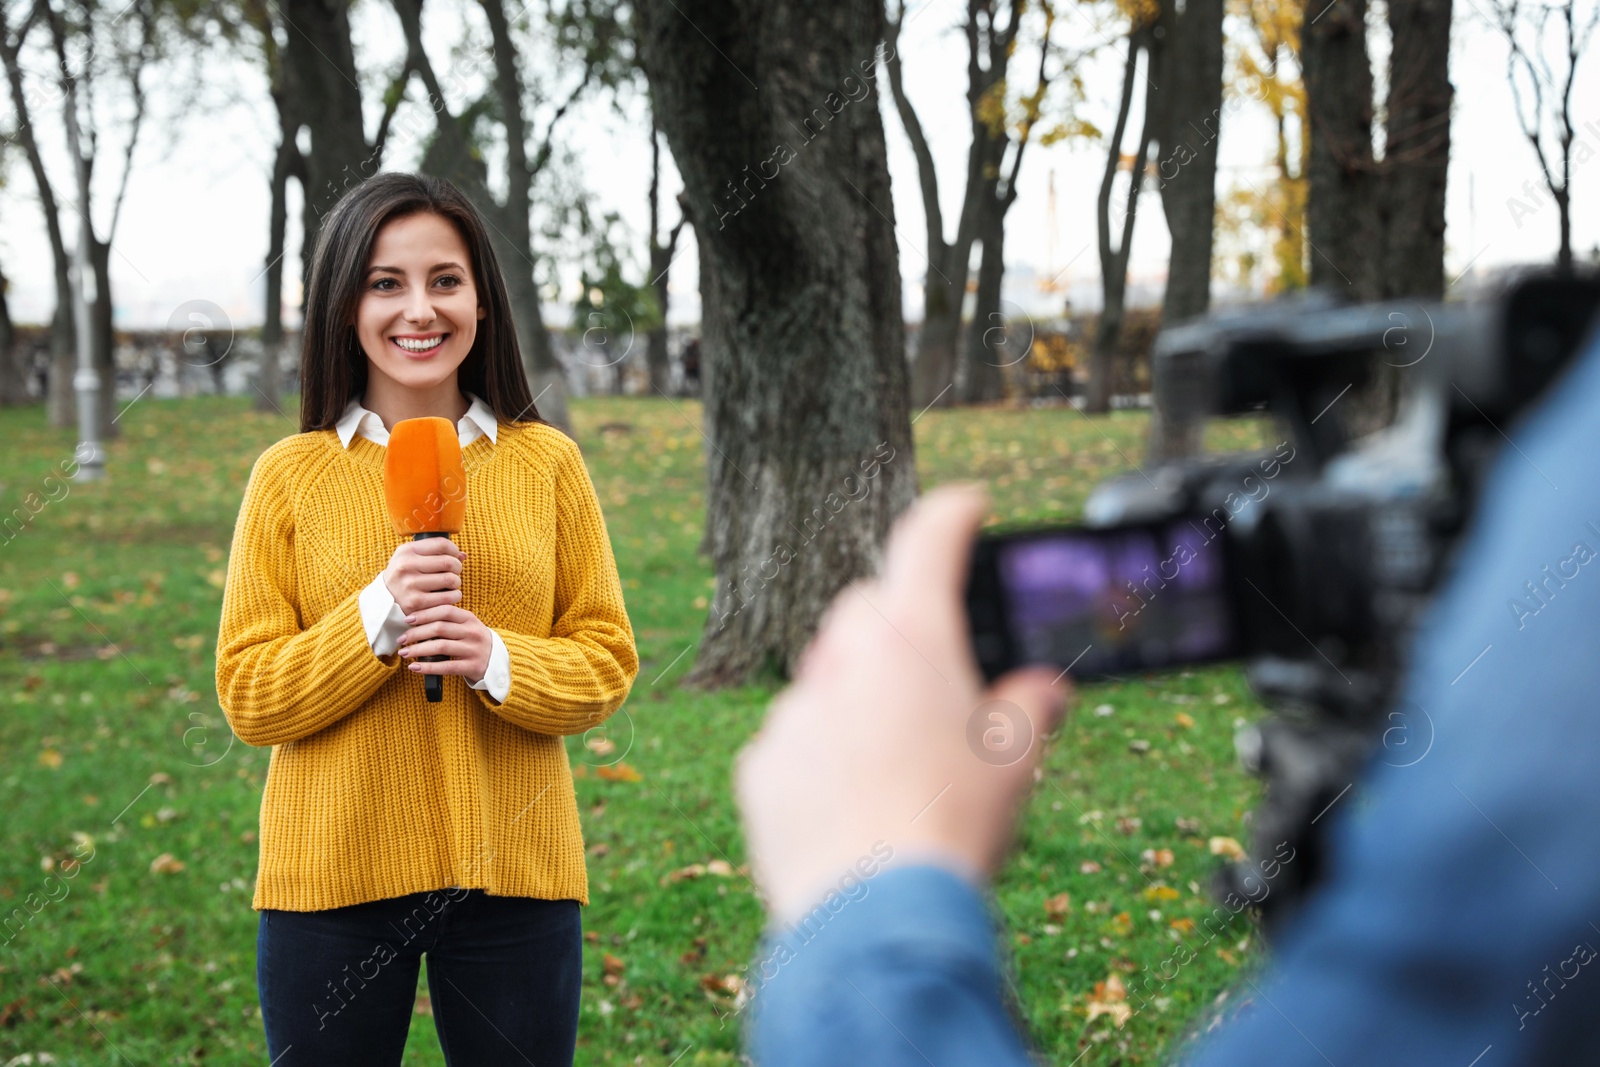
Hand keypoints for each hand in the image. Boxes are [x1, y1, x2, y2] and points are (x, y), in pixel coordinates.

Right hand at [382, 537, 463, 616]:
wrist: (385, 600)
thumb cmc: (405, 576)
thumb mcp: (412, 559)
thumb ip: (436, 554)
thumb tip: (463, 555)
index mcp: (406, 551)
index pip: (441, 544)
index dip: (454, 550)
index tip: (454, 556)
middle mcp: (406, 566)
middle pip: (449, 562)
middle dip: (457, 567)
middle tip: (454, 572)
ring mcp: (410, 585)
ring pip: (451, 580)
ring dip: (457, 583)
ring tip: (451, 585)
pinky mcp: (416, 602)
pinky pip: (448, 597)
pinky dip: (454, 596)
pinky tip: (449, 596)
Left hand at [398, 604, 493, 682]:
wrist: (497, 660)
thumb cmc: (473, 641)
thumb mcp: (466, 626)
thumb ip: (447, 621)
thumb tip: (415, 620)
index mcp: (469, 619)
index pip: (445, 611)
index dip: (424, 614)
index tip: (407, 620)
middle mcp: (472, 632)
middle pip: (440, 628)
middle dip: (416, 633)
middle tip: (401, 639)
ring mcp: (473, 649)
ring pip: (441, 647)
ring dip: (418, 649)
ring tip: (404, 652)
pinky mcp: (472, 666)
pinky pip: (446, 667)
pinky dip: (428, 667)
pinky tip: (414, 667)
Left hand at [734, 484, 1071, 926]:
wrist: (874, 913)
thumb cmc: (953, 825)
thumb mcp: (1016, 761)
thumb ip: (1030, 709)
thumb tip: (1043, 693)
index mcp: (912, 637)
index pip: (929, 540)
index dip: (953, 514)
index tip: (966, 506)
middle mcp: (843, 658)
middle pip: (868, 610)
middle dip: (898, 626)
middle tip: (934, 671)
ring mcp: (794, 710)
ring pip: (826, 678)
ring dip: (857, 696)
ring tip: (897, 758)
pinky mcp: (761, 764)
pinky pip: (793, 739)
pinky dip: (820, 753)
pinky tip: (853, 801)